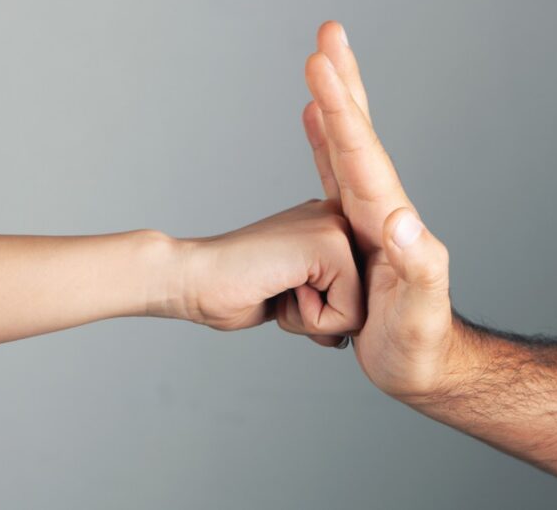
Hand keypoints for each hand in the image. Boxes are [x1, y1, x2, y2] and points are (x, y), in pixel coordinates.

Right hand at [149, 199, 364, 346]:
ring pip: (357, 314)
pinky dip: (309, 320)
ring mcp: (337, 228)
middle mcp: (339, 220)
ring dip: (311, 320)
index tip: (281, 287)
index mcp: (331, 229)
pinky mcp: (331, 245)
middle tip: (279, 289)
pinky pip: (347, 314)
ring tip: (279, 286)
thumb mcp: (293, 302)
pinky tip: (281, 287)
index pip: (357, 300)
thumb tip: (346, 337)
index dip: (319, 316)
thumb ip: (324, 308)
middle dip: (319, 319)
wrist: (195, 279)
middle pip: (361, 307)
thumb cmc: (234, 292)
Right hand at [302, 22, 473, 394]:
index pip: (362, 154)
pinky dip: (324, 144)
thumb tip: (399, 222)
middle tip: (329, 34)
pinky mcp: (353, 232)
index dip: (339, 109)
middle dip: (343, 84)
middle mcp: (379, 207)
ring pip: (345, 148)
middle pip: (358, 135)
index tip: (319, 62)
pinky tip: (315, 124)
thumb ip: (419, 267)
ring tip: (320, 64)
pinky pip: (334, 175)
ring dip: (333, 104)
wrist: (423, 364)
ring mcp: (365, 216)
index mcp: (388, 218)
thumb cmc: (419, 346)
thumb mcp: (420, 313)